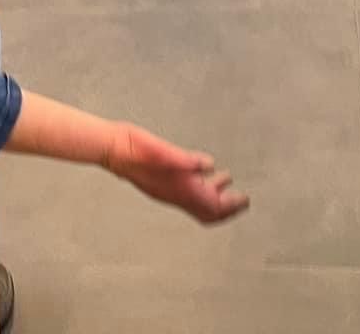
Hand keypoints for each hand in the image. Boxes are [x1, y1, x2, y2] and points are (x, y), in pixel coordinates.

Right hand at [105, 124, 248, 224]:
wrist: (113, 149)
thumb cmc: (135, 149)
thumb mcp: (163, 151)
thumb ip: (187, 160)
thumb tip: (209, 165)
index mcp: (180, 189)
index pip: (212, 208)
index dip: (231, 207)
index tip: (245, 201)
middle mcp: (175, 193)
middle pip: (207, 210)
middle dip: (227, 206)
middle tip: (242, 200)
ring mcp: (168, 188)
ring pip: (198, 200)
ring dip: (216, 194)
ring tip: (227, 182)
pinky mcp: (162, 180)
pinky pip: (188, 190)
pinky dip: (202, 185)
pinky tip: (204, 172)